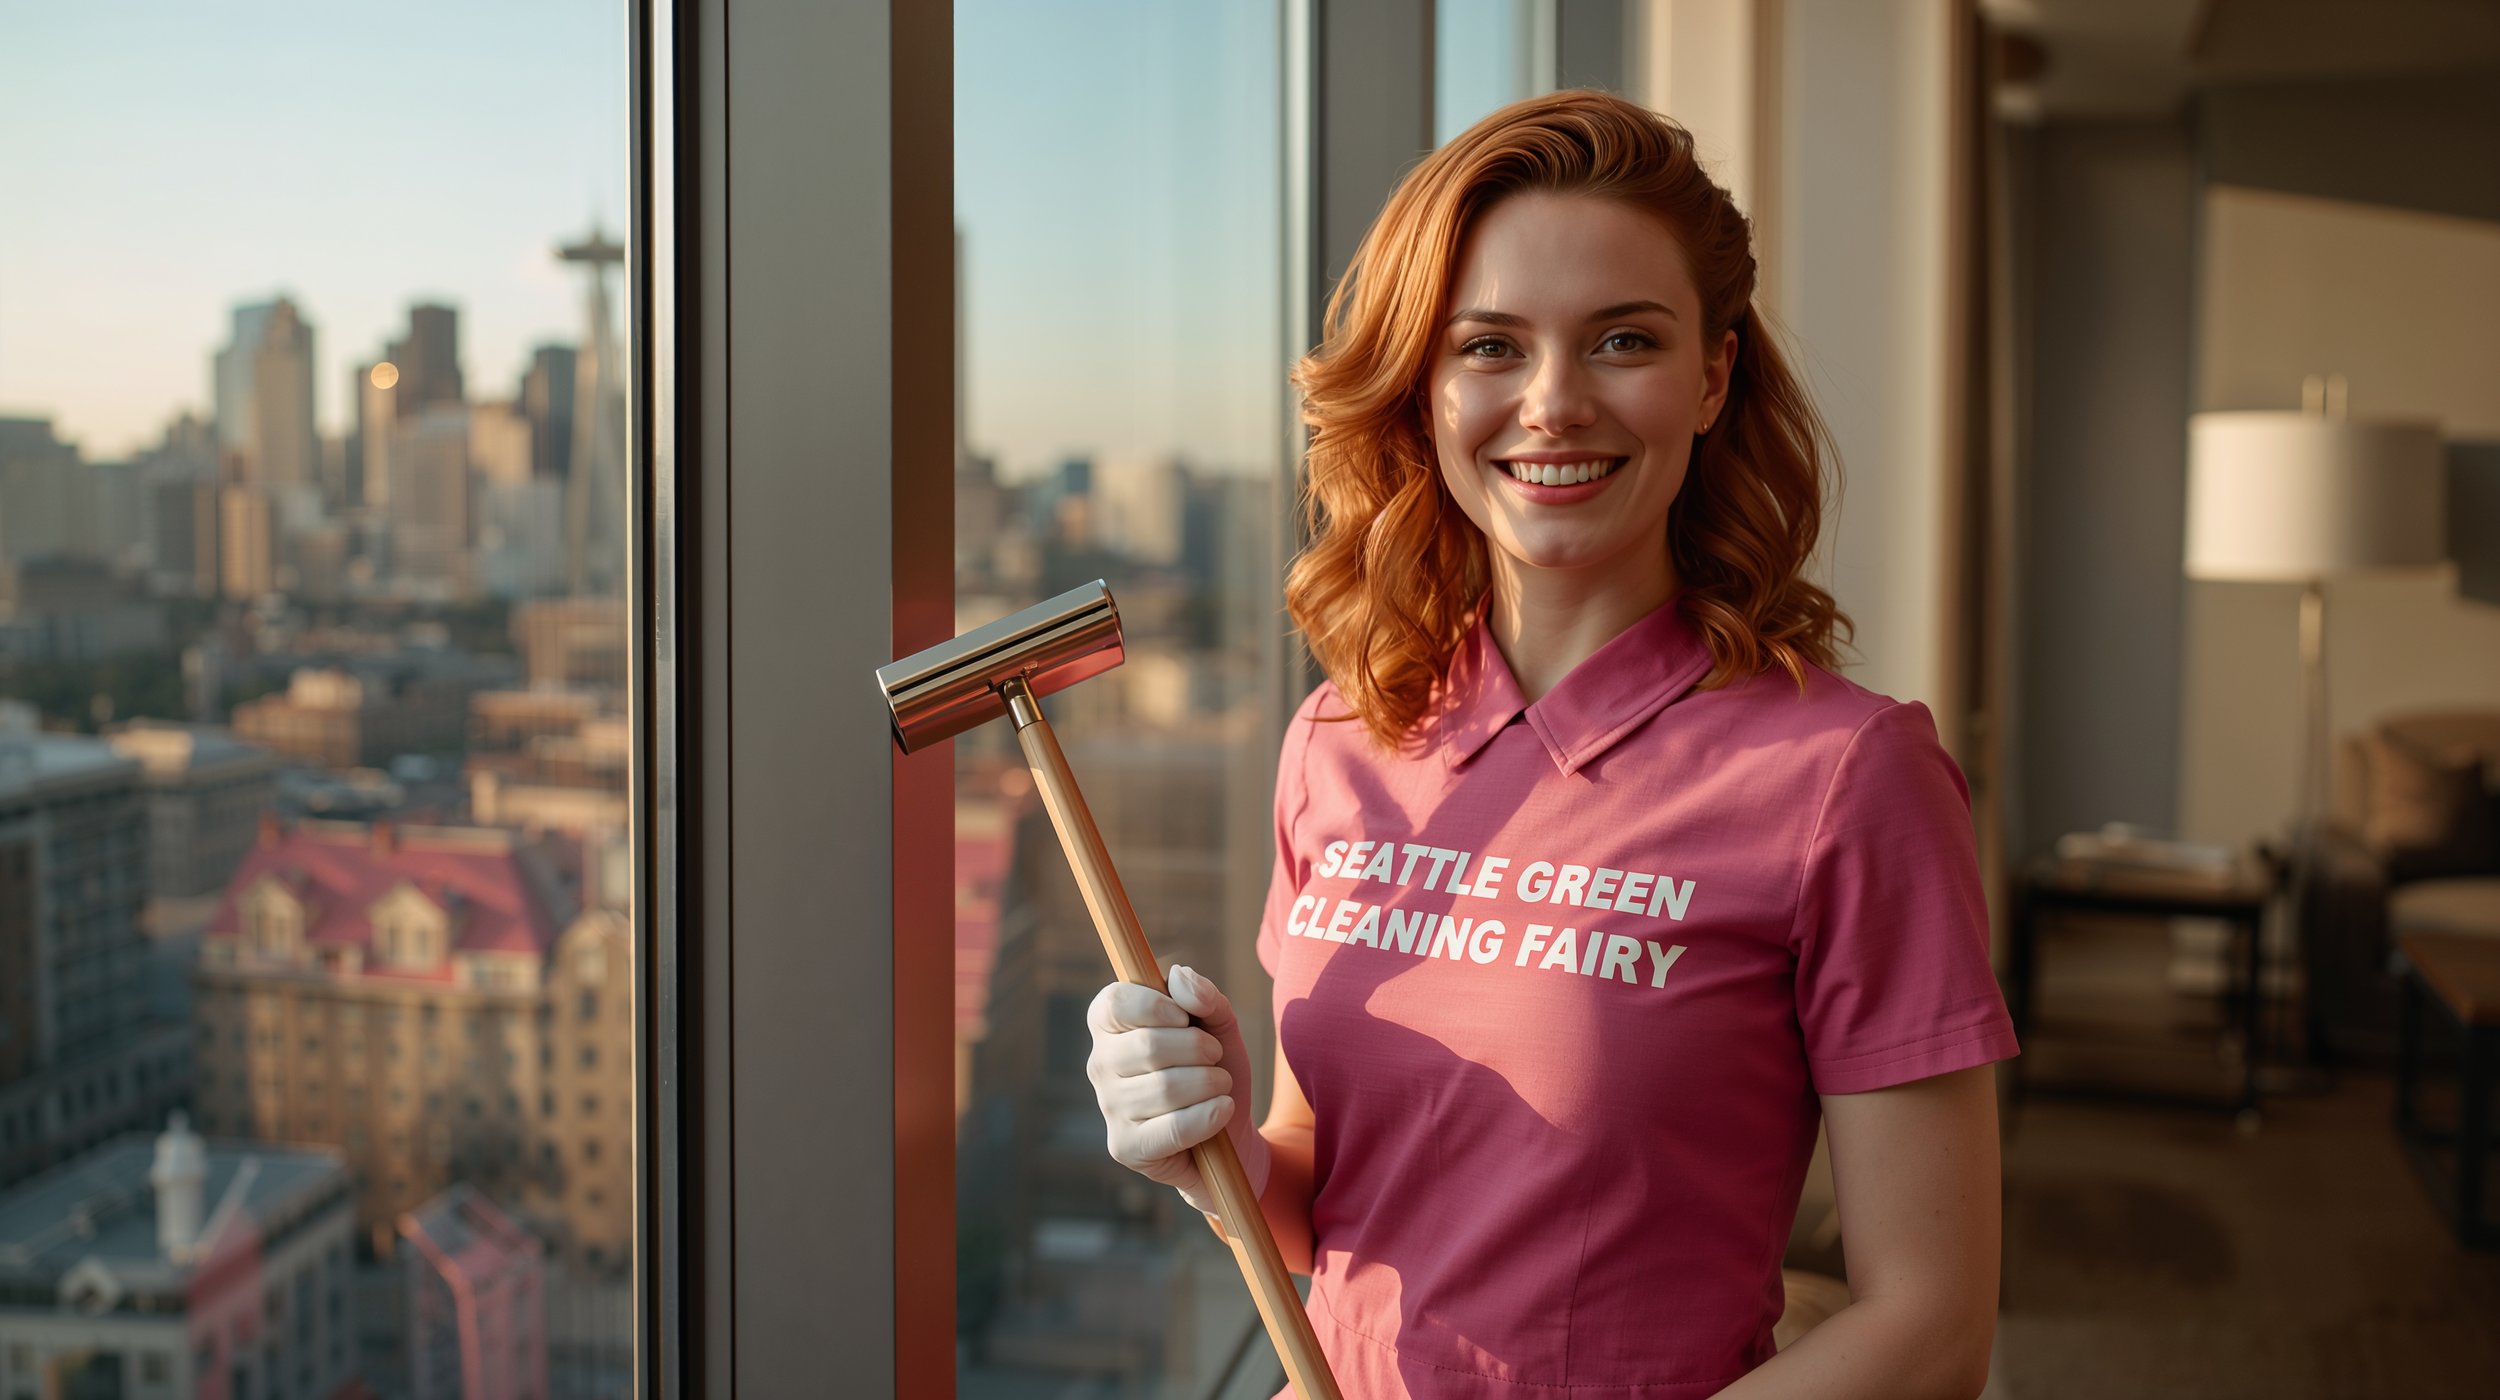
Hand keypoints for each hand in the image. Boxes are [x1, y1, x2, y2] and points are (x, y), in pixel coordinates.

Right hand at [1085, 961, 1270, 1216]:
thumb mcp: (1220, 1025)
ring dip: (1210, 1083)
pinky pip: (1172, 1128)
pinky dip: (1208, 1117)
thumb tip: (1178, 976)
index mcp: (1111, 1025)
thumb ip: (1204, 995)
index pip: (1114, 1003)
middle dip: (1199, 1048)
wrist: (1230, 1131)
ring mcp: (1109, 1108)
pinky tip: (1222, 1111)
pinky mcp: (1125, 1146)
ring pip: (1164, 1088)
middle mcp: (1101, 1064)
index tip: (1186, 1018)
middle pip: (1148, 1046)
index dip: (1156, 1006)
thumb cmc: (1214, 1069)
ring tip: (1220, 1086)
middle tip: (1215, 1056)